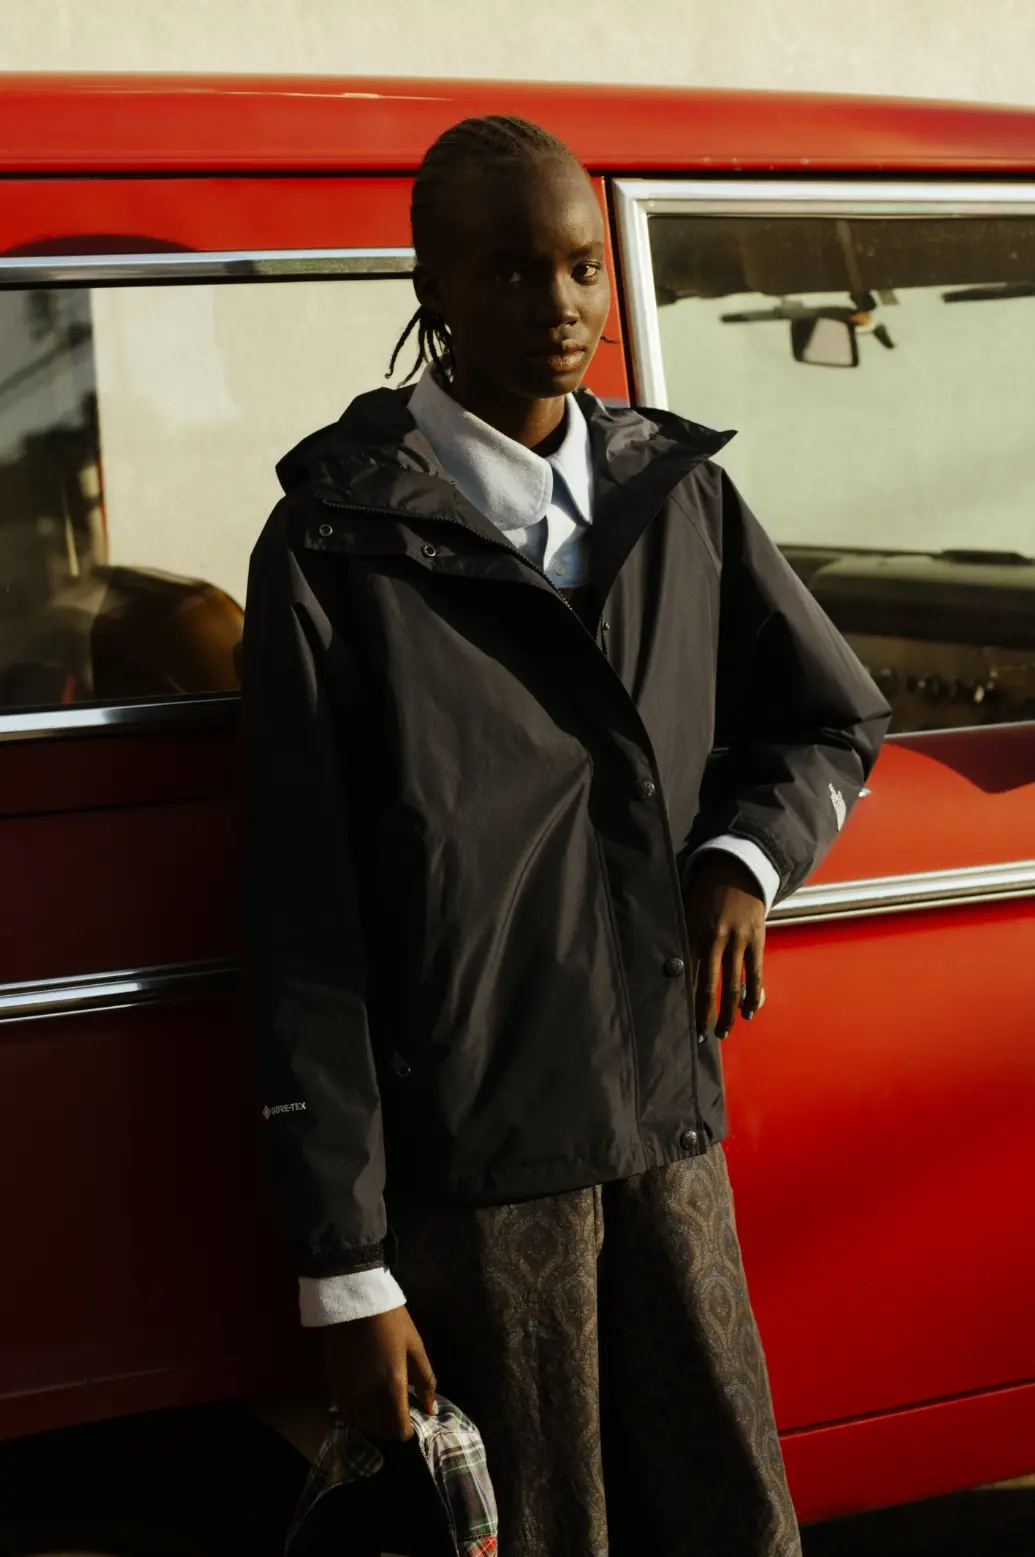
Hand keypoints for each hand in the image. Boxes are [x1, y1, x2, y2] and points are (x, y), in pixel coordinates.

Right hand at [324, 1306, 436, 1442]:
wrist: (354, 1303)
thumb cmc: (392, 1321)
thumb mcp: (416, 1347)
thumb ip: (426, 1381)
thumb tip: (432, 1410)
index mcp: (393, 1387)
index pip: (399, 1429)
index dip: (407, 1431)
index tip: (411, 1423)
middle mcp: (369, 1397)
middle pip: (382, 1430)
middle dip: (393, 1429)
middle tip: (399, 1417)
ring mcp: (349, 1393)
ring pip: (363, 1426)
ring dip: (376, 1425)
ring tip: (384, 1412)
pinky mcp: (335, 1387)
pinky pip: (347, 1415)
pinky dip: (358, 1417)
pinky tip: (366, 1407)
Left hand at [682, 853, 766, 1038]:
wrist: (736, 867)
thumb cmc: (704, 891)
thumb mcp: (685, 910)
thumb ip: (681, 938)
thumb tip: (672, 970)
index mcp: (692, 932)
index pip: (686, 975)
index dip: (684, 1001)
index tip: (680, 1022)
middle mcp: (714, 938)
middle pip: (708, 986)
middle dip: (704, 1015)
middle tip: (701, 1037)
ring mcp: (738, 940)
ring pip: (733, 985)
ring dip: (728, 1013)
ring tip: (723, 1032)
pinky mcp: (756, 939)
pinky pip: (755, 974)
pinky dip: (753, 996)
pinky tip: (749, 1012)